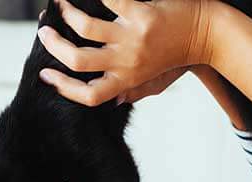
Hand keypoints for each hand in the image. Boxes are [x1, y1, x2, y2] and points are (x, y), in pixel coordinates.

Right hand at [37, 0, 217, 106]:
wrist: (207, 34)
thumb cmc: (177, 58)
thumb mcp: (154, 82)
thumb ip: (130, 91)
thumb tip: (110, 101)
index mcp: (126, 80)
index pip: (89, 95)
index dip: (63, 87)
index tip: (46, 74)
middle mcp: (127, 62)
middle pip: (79, 60)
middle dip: (55, 46)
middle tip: (44, 33)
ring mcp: (133, 37)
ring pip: (87, 27)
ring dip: (66, 14)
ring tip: (60, 5)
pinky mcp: (142, 14)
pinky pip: (109, 1)